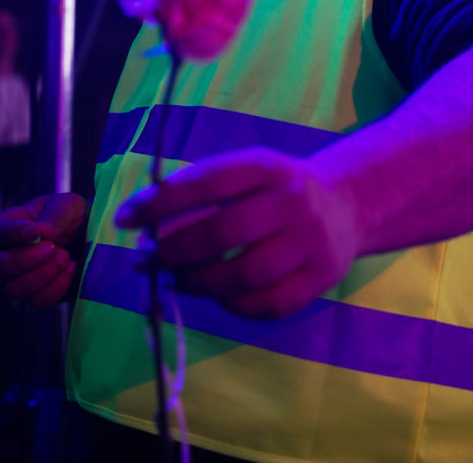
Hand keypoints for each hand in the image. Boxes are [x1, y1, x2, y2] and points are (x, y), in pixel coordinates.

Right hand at [0, 193, 86, 308]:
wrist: (95, 236)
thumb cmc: (75, 216)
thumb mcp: (69, 205)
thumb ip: (55, 215)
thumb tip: (42, 233)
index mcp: (13, 223)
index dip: (11, 234)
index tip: (35, 233)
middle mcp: (10, 252)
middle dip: (24, 260)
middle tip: (52, 248)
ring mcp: (21, 276)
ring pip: (14, 288)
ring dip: (43, 274)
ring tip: (65, 256)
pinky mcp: (39, 294)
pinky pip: (38, 301)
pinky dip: (57, 286)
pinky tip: (71, 268)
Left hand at [115, 148, 359, 318]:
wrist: (346, 205)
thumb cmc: (276, 189)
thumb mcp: (247, 172)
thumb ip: (203, 190)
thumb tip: (146, 224)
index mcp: (267, 166)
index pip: (207, 182)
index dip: (161, 202)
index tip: (126, 218)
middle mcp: (291, 202)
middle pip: (224, 232)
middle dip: (174, 250)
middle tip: (145, 259)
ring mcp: (310, 243)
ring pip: (244, 274)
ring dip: (198, 282)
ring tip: (174, 279)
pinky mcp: (321, 279)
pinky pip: (268, 304)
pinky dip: (232, 305)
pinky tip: (214, 295)